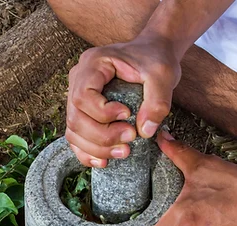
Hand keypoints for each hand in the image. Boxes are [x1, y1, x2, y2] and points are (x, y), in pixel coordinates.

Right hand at [66, 36, 181, 167]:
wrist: (152, 54)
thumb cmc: (155, 59)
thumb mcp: (163, 75)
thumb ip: (157, 101)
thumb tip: (144, 131)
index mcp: (93, 63)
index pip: (83, 96)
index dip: (102, 113)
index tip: (128, 115)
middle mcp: (78, 78)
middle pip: (75, 118)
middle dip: (102, 136)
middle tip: (130, 139)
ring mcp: (76, 96)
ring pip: (73, 131)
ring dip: (96, 148)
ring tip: (124, 152)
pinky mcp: (83, 112)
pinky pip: (76, 136)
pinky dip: (87, 152)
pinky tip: (104, 161)